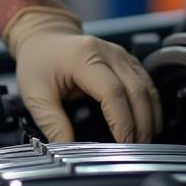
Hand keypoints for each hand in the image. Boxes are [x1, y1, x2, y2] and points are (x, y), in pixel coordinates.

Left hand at [2, 6, 162, 143]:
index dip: (122, 122)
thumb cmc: (38, 63)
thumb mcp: (36, 95)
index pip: (112, 92)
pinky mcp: (126, 59)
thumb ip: (52, 123)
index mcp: (84, 58)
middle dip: (141, 124)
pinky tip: (147, 124)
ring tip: (144, 142)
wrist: (43, 36)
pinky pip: (146, 83)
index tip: (124, 145)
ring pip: (147, 87)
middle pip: (136, 90)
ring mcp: (120, 54)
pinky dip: (150, 106)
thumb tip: (68, 150)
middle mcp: (107, 52)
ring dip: (150, 117)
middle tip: (137, 150)